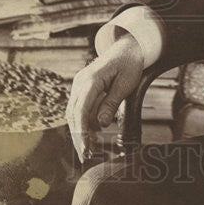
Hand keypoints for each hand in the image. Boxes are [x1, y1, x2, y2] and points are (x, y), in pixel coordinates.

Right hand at [66, 32, 144, 161]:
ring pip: (74, 112)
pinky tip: (92, 134)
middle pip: (73, 114)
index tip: (85, 148)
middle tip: (85, 156)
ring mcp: (79, 84)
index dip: (81, 131)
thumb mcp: (126, 84)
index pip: (81, 110)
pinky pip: (79, 107)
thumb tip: (101, 124)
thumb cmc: (130, 64)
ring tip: (89, 149)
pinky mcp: (82, 87)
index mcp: (91, 80)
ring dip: (80, 131)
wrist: (128, 47)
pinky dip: (84, 122)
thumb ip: (112, 103)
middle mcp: (80, 82)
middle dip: (78, 136)